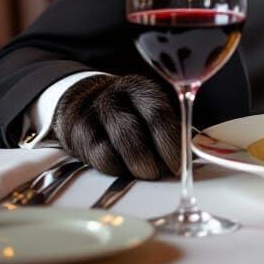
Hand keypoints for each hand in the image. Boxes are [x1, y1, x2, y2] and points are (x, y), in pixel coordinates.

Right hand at [53, 74, 180, 179]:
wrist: (81, 102)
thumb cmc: (125, 112)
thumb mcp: (145, 111)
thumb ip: (164, 129)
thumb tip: (186, 158)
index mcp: (140, 89)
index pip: (158, 113)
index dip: (170, 140)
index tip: (179, 163)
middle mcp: (115, 97)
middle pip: (135, 127)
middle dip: (152, 156)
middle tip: (163, 173)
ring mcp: (93, 113)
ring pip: (116, 142)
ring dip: (136, 164)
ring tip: (147, 174)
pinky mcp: (77, 132)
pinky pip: (100, 155)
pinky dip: (116, 168)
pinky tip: (124, 171)